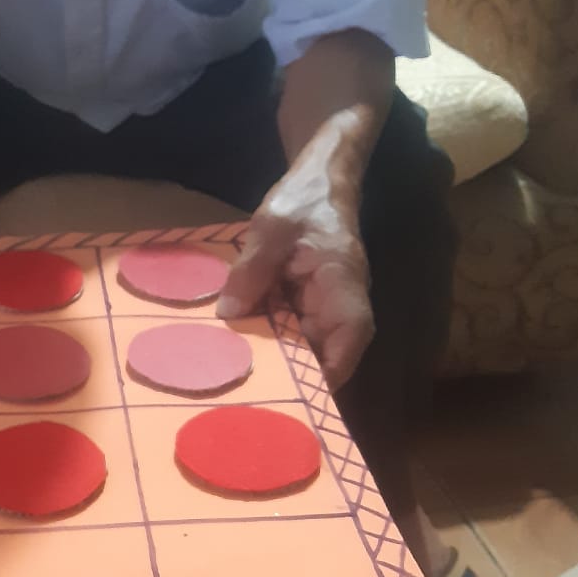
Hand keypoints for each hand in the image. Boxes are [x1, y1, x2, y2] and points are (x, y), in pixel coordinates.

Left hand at [217, 169, 372, 389]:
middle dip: (291, 376)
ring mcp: (324, 306)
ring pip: (304, 346)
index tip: (294, 396)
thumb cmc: (304, 200)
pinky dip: (267, 339)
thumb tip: (229, 313)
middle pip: (324, 353)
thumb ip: (253, 269)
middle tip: (247, 397)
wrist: (320, 180)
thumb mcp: (272, 227)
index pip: (348, 340)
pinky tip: (235, 347)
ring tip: (235, 383)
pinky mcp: (306, 304)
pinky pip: (290, 330)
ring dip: (275, 360)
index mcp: (343, 286)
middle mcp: (341, 304)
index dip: (326, 374)